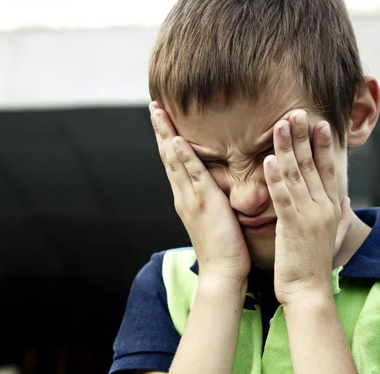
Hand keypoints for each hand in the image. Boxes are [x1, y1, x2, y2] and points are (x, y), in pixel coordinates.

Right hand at [149, 102, 249, 284]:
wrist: (222, 273)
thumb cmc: (225, 247)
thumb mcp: (216, 216)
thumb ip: (212, 198)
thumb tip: (217, 185)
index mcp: (187, 197)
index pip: (175, 162)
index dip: (168, 139)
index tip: (164, 118)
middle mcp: (183, 195)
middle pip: (168, 156)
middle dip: (161, 130)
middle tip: (154, 105)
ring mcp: (191, 199)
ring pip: (175, 161)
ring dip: (166, 135)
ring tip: (158, 112)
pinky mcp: (205, 204)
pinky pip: (194, 176)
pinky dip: (184, 157)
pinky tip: (178, 140)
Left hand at [264, 110, 348, 303]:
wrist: (309, 291)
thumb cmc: (312, 260)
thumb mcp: (327, 230)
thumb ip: (332, 209)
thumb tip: (343, 194)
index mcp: (331, 207)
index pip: (330, 168)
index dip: (325, 144)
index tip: (320, 122)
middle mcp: (324, 207)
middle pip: (314, 165)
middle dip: (305, 136)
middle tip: (298, 112)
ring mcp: (310, 216)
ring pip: (297, 175)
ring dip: (288, 148)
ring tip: (281, 125)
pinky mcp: (293, 227)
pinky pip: (283, 198)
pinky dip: (276, 178)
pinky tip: (269, 161)